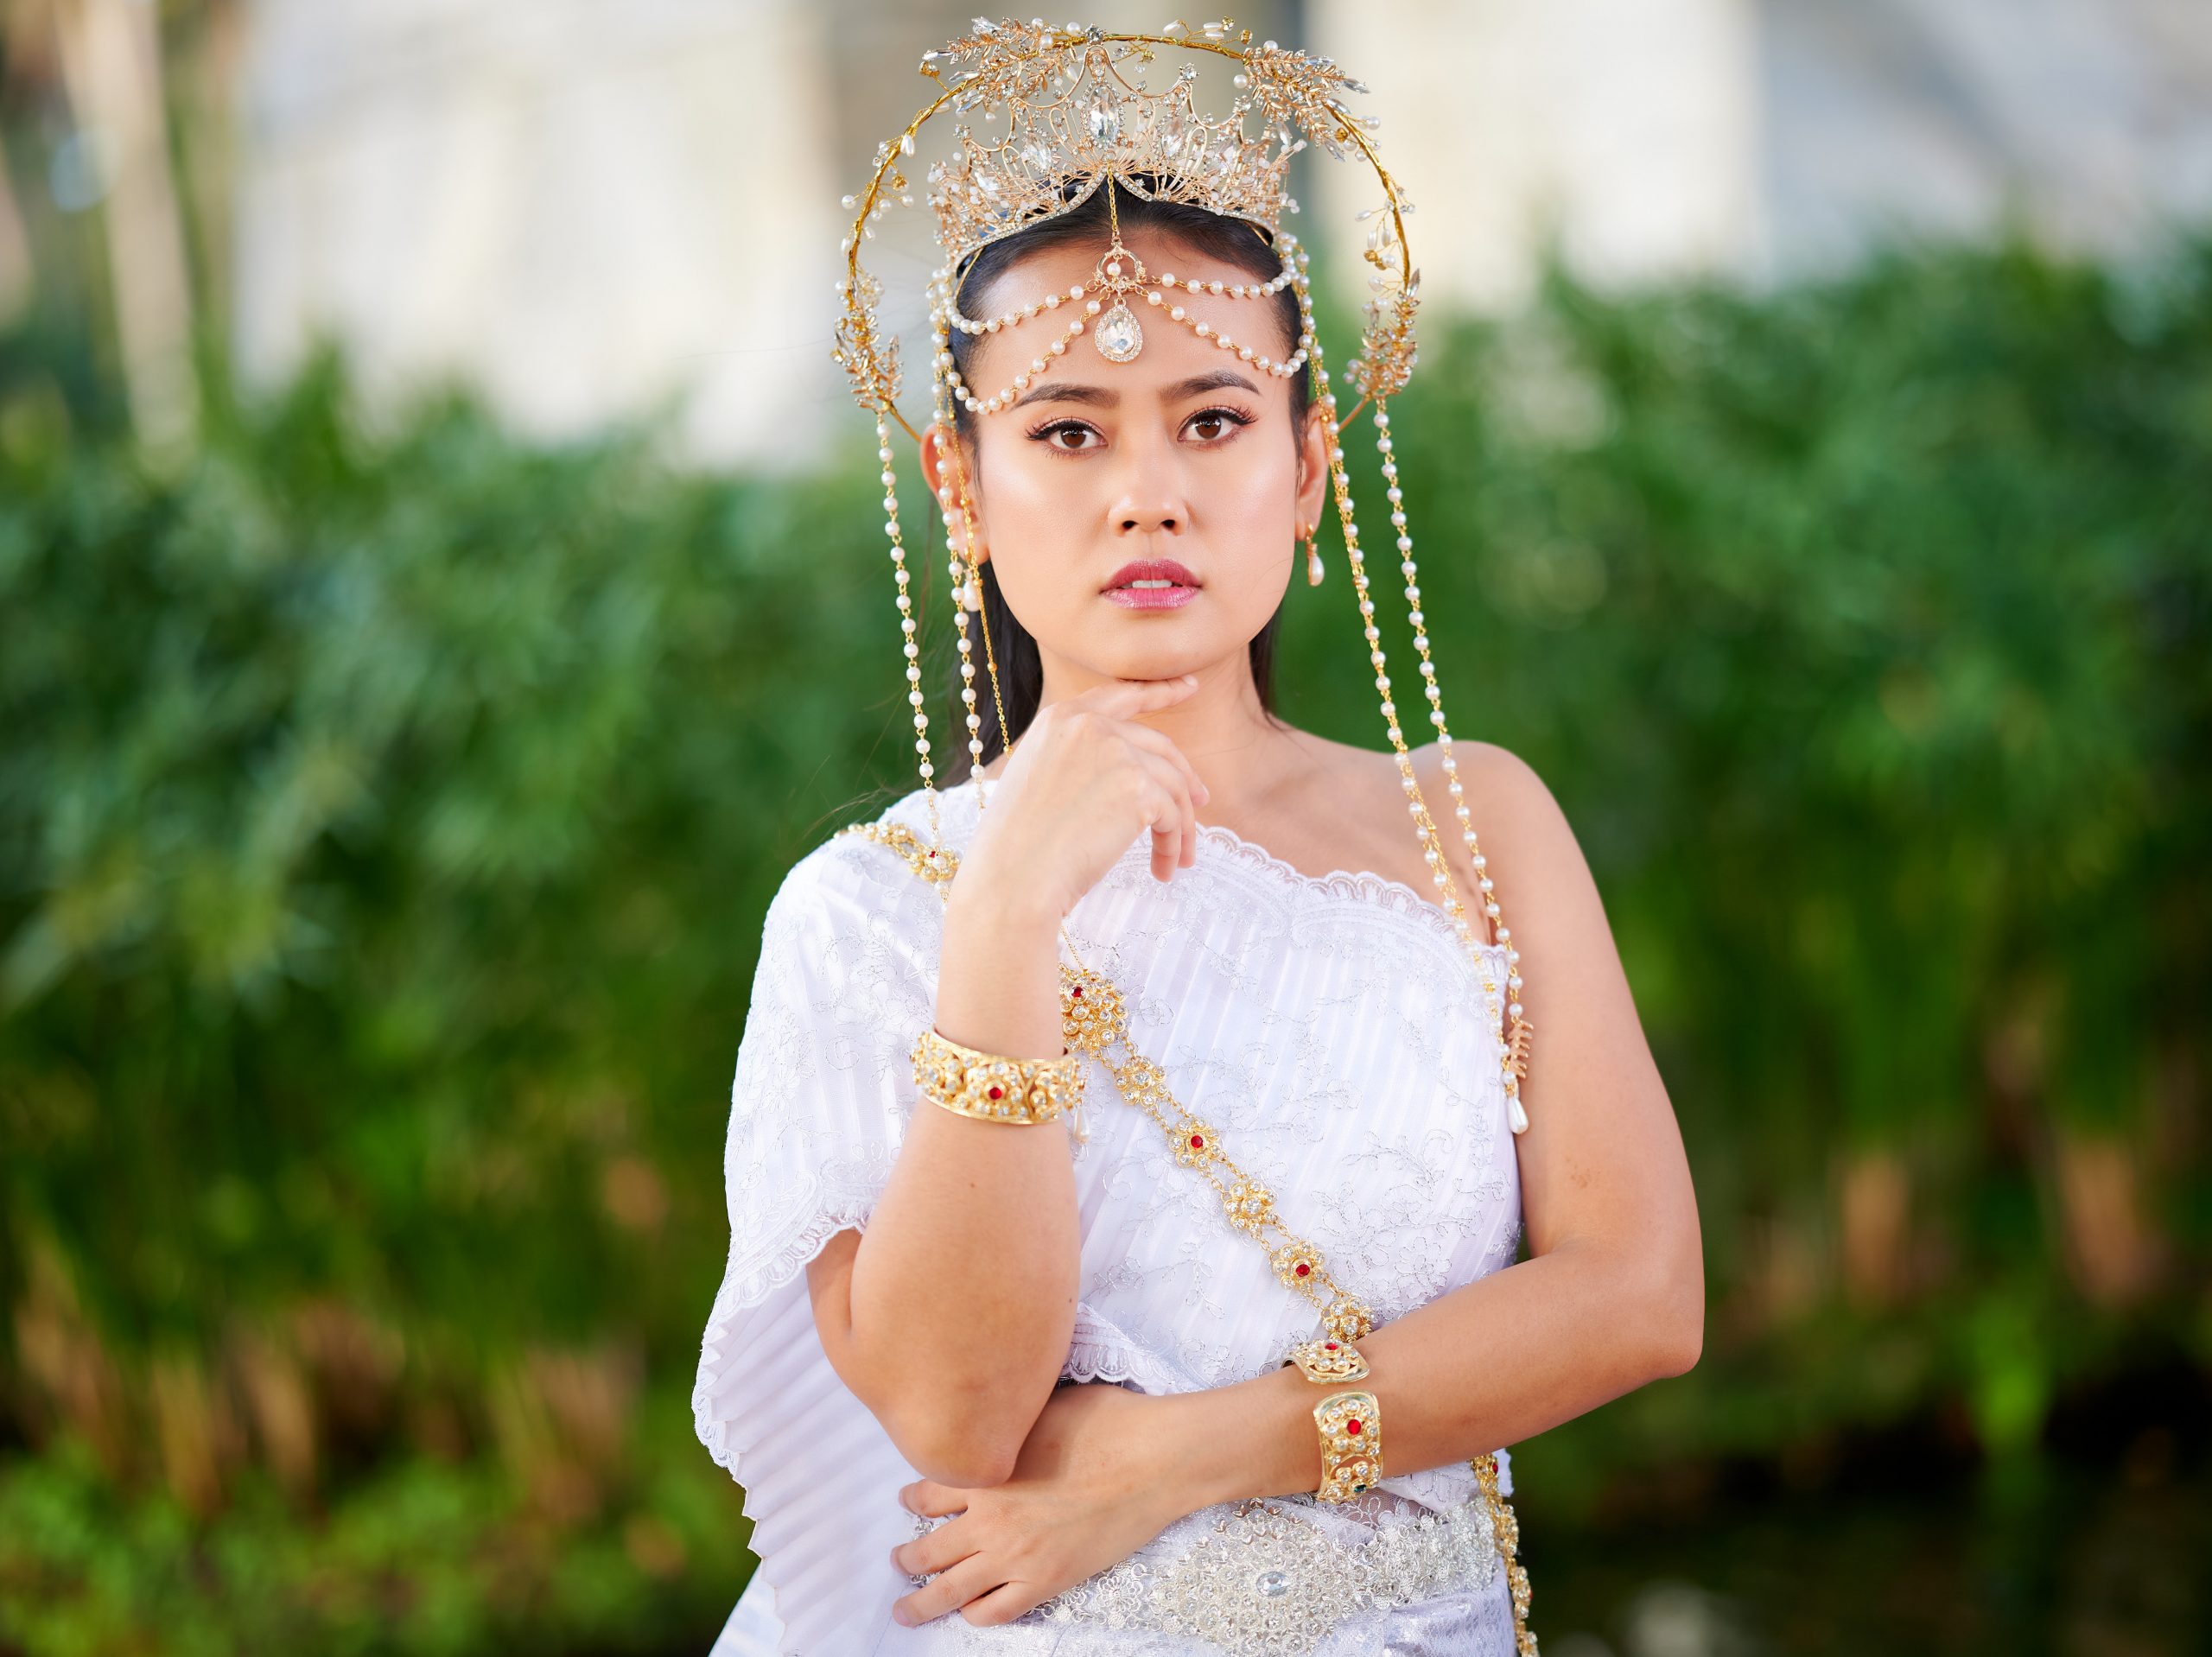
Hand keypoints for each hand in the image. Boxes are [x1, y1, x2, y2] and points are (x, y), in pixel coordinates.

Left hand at [886, 1382, 1204, 1627]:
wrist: (1154, 1459)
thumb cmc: (1108, 1422)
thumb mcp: (1044, 1405)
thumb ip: (1009, 1421)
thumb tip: (997, 1412)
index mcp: (987, 1471)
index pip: (927, 1491)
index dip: (911, 1498)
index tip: (908, 1501)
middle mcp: (991, 1518)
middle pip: (927, 1549)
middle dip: (906, 1558)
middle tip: (898, 1560)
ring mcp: (1017, 1554)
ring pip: (950, 1589)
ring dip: (921, 1601)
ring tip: (906, 1607)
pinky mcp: (1047, 1580)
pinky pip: (996, 1611)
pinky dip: (974, 1615)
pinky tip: (969, 1612)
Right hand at [958, 676, 1210, 922]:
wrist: (1012, 879)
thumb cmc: (1018, 846)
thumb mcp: (1038, 779)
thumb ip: (1077, 759)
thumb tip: (1130, 773)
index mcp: (1059, 718)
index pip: (1121, 695)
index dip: (1160, 691)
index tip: (1190, 686)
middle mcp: (1089, 725)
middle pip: (1159, 746)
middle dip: (1184, 778)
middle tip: (1200, 802)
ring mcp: (1116, 752)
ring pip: (1172, 785)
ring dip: (1180, 825)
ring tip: (1178, 860)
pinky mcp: (1138, 788)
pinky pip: (1173, 815)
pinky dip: (1173, 845)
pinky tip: (1163, 869)